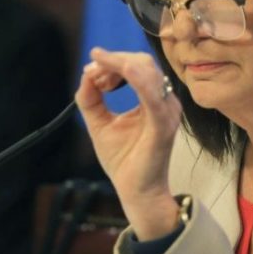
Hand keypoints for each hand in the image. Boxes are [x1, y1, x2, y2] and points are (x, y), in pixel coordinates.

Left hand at [76, 48, 182, 238]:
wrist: (136, 192)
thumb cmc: (124, 160)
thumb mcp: (100, 123)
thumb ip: (91, 99)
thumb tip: (86, 75)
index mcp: (152, 99)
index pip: (137, 66)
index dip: (113, 61)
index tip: (91, 69)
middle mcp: (164, 102)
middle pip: (142, 62)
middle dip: (114, 61)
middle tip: (93, 75)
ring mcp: (166, 112)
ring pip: (147, 73)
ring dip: (120, 66)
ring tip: (99, 78)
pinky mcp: (163, 126)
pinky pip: (153, 96)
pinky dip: (139, 79)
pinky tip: (125, 71)